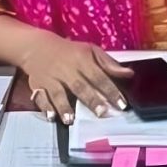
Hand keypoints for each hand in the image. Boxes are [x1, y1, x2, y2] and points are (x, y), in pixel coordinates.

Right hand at [10, 30, 132, 119]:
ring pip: (58, 93)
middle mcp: (66, 70)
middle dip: (90, 100)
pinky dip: (45, 107)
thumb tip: (129, 74)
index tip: (121, 104)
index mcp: (82, 60)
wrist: (38, 47)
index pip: (99, 76)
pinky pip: (40, 97)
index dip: (110, 90)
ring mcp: (51, 78)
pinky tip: (51, 117)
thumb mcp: (90, 51)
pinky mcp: (38, 85)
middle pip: (79, 86)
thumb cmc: (70, 52)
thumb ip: (109, 64)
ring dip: (64, 107)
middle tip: (101, 113)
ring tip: (70, 120)